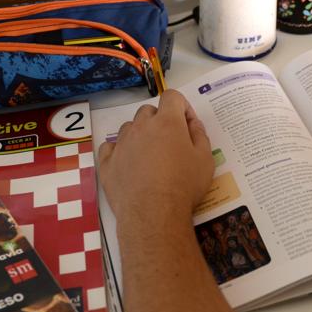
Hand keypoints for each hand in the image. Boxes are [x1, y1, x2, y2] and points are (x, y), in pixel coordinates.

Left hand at [97, 91, 214, 234]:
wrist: (153, 214)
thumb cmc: (184, 186)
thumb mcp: (205, 160)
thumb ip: (200, 135)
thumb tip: (193, 123)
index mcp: (167, 122)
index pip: (172, 97)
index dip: (182, 107)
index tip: (187, 125)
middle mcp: (141, 127)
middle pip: (148, 110)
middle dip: (160, 120)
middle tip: (169, 143)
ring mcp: (121, 144)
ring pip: (129, 127)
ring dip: (139, 135)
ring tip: (149, 156)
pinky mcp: (107, 162)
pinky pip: (110, 147)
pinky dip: (119, 151)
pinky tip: (128, 164)